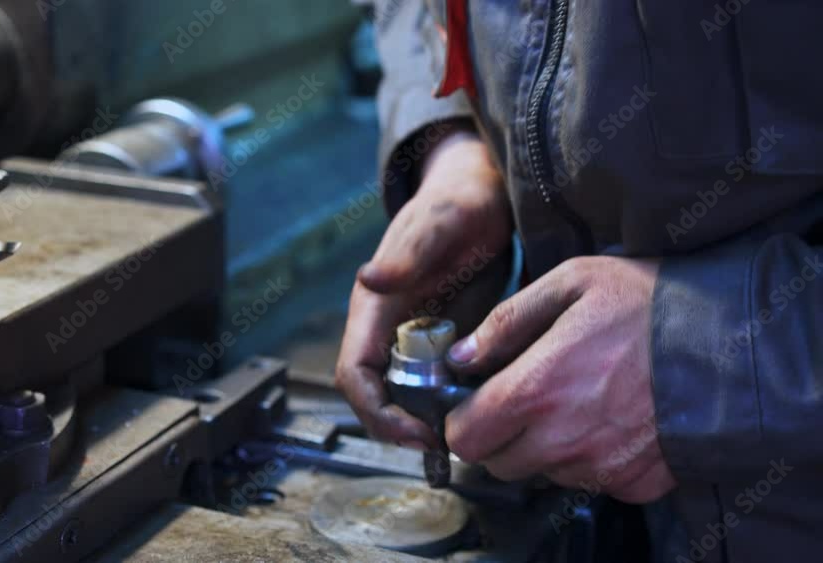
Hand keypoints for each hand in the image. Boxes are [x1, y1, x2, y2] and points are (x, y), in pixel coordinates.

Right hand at [335, 127, 512, 448]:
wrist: (481, 194)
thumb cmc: (460, 204)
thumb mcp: (441, 223)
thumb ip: (409, 253)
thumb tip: (369, 280)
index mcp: (374, 306)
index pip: (355, 374)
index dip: (377, 412)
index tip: (417, 432)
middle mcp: (383, 327)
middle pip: (372, 395)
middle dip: (397, 427)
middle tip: (444, 444)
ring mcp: (406, 335)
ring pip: (396, 396)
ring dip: (417, 421)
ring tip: (459, 433)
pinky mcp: (431, 339)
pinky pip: (424, 384)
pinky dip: (439, 405)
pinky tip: (472, 410)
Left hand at [444, 256, 676, 503]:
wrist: (733, 339)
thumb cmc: (649, 302)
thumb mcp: (570, 283)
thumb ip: (506, 322)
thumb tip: (461, 356)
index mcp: (535, 389)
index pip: (464, 437)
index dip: (463, 420)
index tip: (475, 402)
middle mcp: (563, 439)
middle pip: (498, 463)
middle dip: (501, 436)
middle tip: (526, 400)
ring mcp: (601, 466)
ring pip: (543, 474)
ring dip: (545, 448)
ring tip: (577, 402)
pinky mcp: (635, 483)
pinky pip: (591, 482)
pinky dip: (591, 459)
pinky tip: (611, 420)